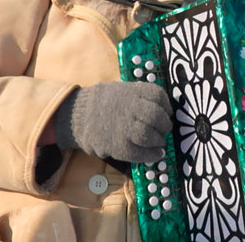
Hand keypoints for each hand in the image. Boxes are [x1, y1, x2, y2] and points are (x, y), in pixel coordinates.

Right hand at [56, 81, 172, 163]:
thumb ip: (139, 96)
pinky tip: (157, 154)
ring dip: (159, 141)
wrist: (77, 116)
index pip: (157, 95)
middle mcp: (128, 108)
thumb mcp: (121, 90)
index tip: (167, 112)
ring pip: (149, 135)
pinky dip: (152, 155)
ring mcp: (123, 128)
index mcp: (131, 92)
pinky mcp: (118, 146)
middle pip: (156, 116)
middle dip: (165, 125)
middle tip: (165, 130)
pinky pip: (140, 153)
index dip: (166, 105)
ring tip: (160, 143)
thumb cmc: (103, 103)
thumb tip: (162, 110)